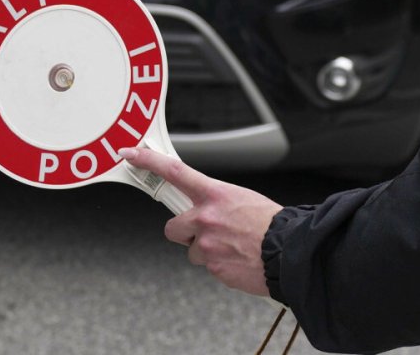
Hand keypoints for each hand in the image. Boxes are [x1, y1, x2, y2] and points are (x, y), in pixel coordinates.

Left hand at [121, 145, 282, 295]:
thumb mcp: (243, 199)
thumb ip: (217, 203)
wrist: (288, 251)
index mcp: (215, 194)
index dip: (149, 161)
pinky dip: (220, 264)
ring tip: (232, 246)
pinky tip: (237, 258)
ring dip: (206, 250)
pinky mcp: (212, 267)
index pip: (175, 172)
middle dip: (184, 232)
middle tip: (206, 232)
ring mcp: (206, 244)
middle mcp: (205, 218)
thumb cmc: (271, 223)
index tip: (131, 154)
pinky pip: (207, 265)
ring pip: (192, 250)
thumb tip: (206, 210)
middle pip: (172, 227)